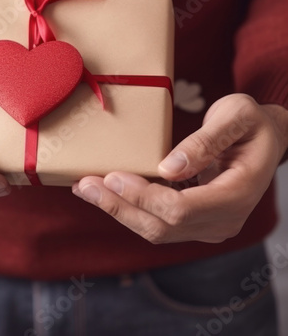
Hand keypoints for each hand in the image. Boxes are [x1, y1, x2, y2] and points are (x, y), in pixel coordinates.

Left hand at [72, 94, 287, 243]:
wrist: (263, 140)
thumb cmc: (251, 123)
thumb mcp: (236, 117)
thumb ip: (205, 142)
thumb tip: (169, 168)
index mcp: (237, 194)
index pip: (181, 209)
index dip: (143, 196)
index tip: (112, 176)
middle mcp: (223, 220)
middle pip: (162, 227)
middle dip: (119, 207)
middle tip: (84, 185)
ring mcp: (209, 225)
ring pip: (155, 230)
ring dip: (117, 210)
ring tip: (85, 189)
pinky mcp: (194, 221)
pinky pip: (157, 222)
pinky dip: (128, 208)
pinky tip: (105, 193)